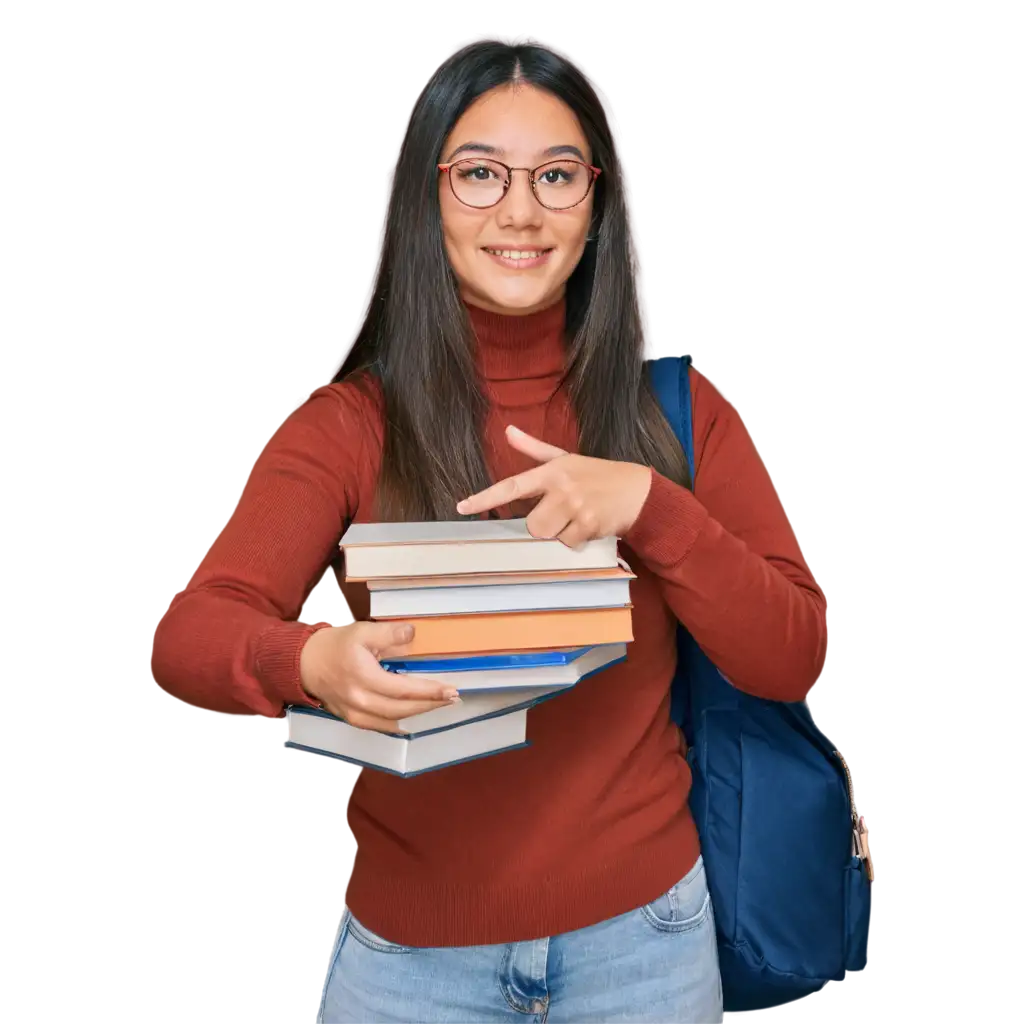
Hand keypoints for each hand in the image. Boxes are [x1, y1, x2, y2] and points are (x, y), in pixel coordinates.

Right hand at [298, 621, 459, 732]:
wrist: (304, 664)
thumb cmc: (335, 645)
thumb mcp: (360, 631)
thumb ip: (388, 633)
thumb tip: (413, 633)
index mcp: (362, 677)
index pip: (403, 690)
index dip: (429, 691)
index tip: (451, 690)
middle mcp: (359, 701)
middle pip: (402, 709)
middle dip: (430, 704)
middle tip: (452, 698)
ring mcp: (355, 714)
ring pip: (393, 721)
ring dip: (419, 714)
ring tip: (440, 704)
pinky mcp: (352, 720)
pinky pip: (382, 725)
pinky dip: (401, 721)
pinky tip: (415, 713)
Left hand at [456, 425, 652, 548]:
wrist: (636, 490)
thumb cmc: (596, 475)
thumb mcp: (565, 458)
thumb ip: (534, 449)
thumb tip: (509, 431)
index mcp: (551, 471)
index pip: (511, 486)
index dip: (485, 498)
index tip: (462, 507)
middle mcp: (562, 488)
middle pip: (531, 525)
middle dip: (543, 525)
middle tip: (562, 513)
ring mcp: (576, 507)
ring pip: (549, 536)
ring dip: (560, 534)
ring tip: (577, 518)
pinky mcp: (590, 525)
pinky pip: (569, 544)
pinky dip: (577, 540)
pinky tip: (589, 525)